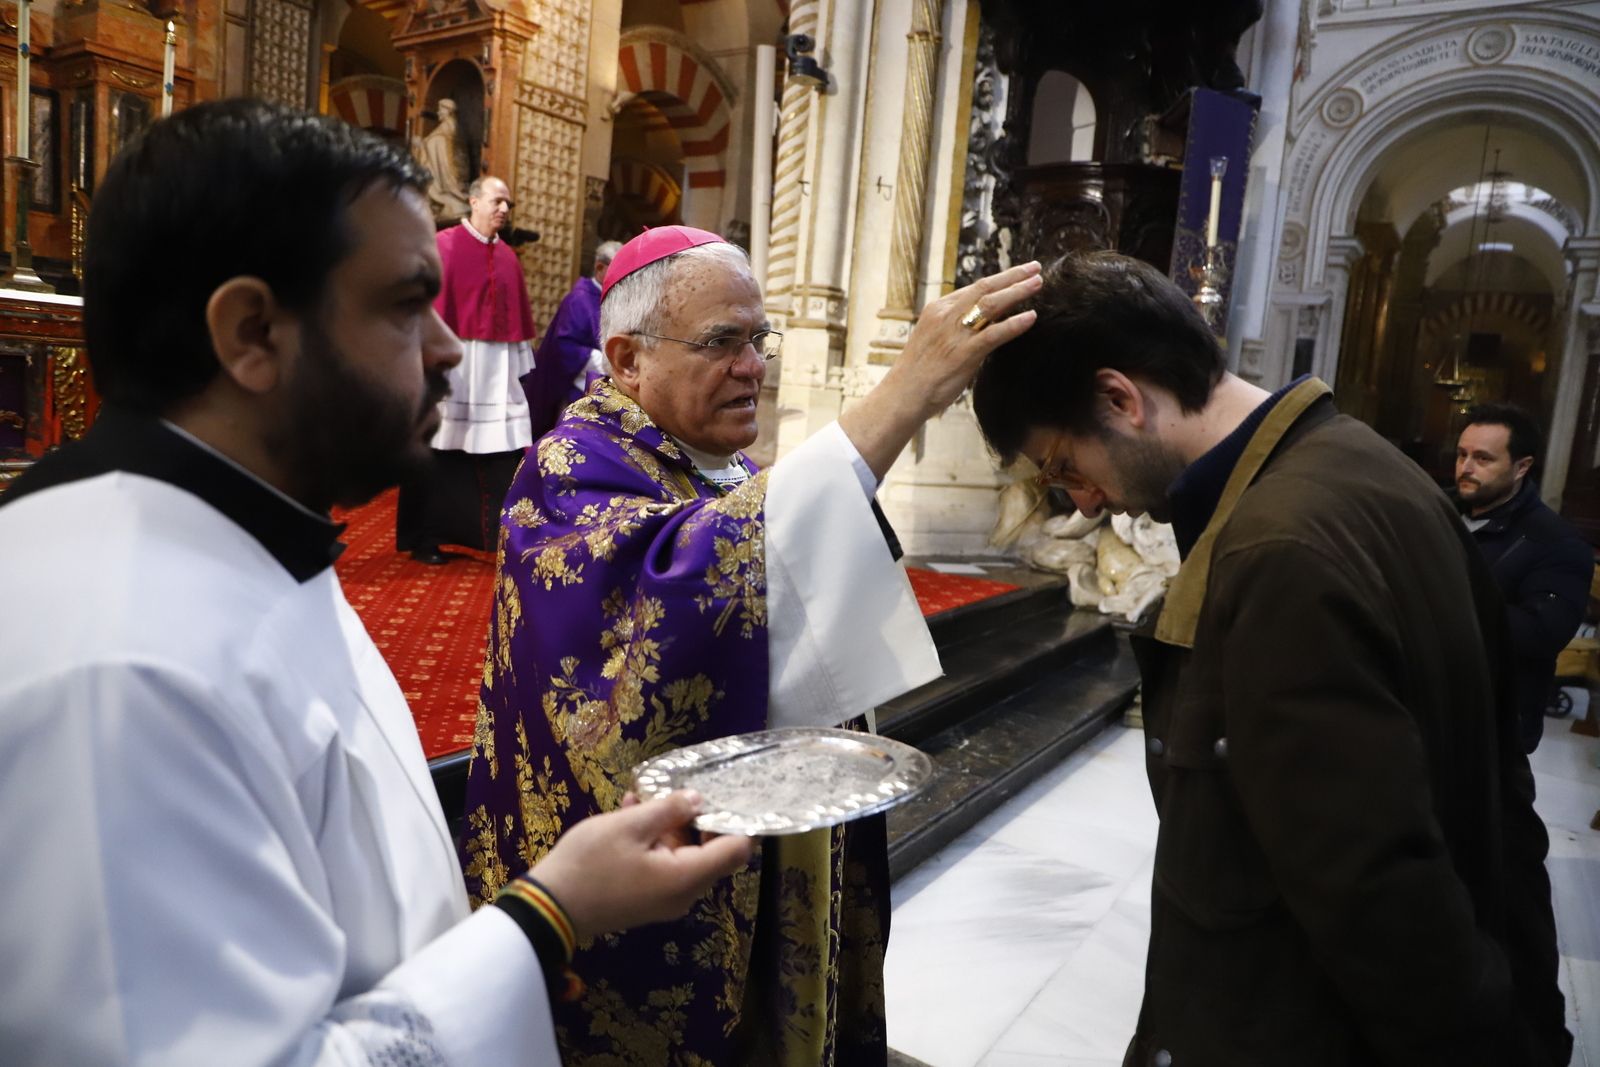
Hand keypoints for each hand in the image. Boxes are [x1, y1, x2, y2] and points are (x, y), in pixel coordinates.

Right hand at [529, 791, 755, 942]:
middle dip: (696, 817)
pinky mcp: (646, 899)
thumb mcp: (629, 825)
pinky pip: (662, 864)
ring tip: (641, 795)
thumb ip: (669, 810)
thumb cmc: (590, 863)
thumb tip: (699, 799)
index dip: (738, 820)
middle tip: (680, 787)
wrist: (550, 906)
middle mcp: (684, 894)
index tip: (726, 793)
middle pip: (711, 852)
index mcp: (687, 877)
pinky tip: (630, 810)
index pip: (736, 850)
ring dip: (667, 824)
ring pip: (682, 854)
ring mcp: (665, 899)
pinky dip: (653, 840)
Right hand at [891, 261, 1043, 418]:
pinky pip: (993, 334)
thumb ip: (956, 326)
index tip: (1018, 273)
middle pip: (984, 288)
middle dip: (1012, 276)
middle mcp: (946, 315)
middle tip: (1035, 268)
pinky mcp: (963, 353)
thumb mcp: (934, 338)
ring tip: (1037, 283)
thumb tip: (986, 320)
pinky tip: (1031, 317)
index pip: (973, 288)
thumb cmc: (919, 372)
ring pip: (991, 304)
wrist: (902, 395)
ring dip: (1017, 292)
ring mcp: (954, 333)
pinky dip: (1014, 324)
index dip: (999, 279)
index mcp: (937, 309)